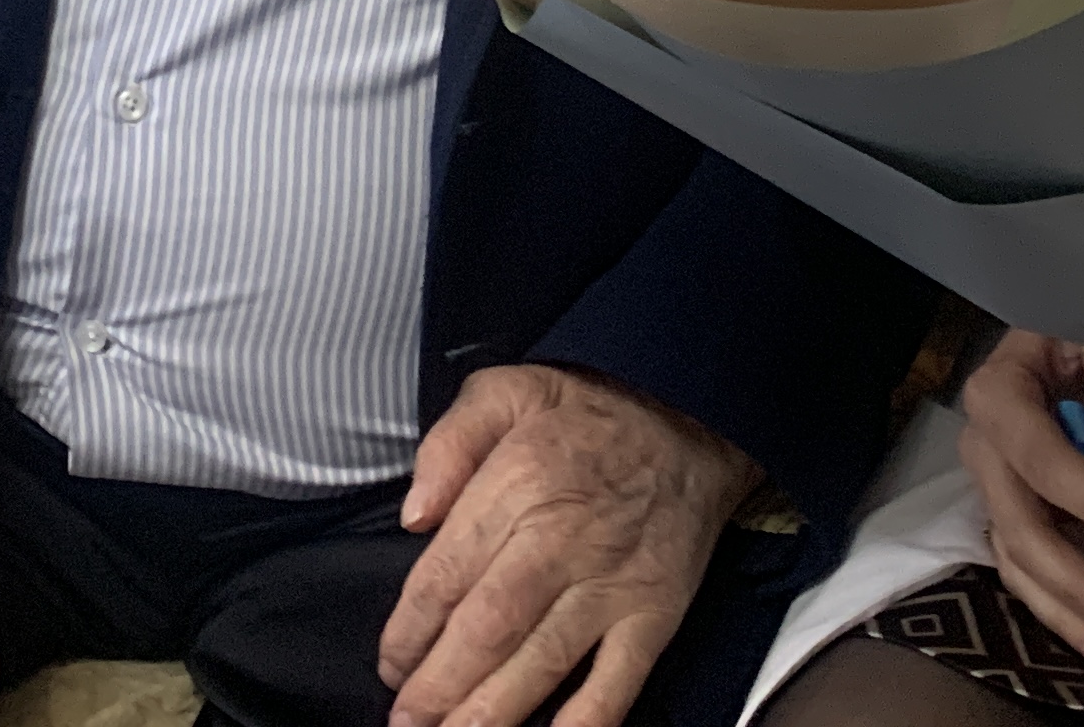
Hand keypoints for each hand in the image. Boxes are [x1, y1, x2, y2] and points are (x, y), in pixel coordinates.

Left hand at [380, 365, 754, 726]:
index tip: (390, 663)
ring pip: (541, 665)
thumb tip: (414, 514)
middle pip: (487, 630)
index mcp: (518, 482)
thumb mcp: (505, 389)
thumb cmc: (589, 409)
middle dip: (438, 688)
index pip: (447, 574)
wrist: (693, 417)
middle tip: (408, 722)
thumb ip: (449, 443)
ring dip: (490, 715)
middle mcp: (562, 539)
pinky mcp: (653, 615)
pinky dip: (582, 725)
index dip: (409, 631)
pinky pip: (616, 684)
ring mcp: (612, 584)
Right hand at [956, 328, 1083, 679]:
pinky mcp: (1013, 516)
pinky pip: (1025, 574)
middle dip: (1075, 579)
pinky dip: (1060, 613)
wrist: (1075, 345)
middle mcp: (986, 442)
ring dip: (1065, 611)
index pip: (1035, 450)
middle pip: (1017, 520)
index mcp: (1002, 389)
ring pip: (1016, 559)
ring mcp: (996, 485)